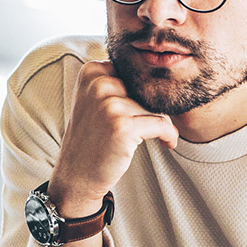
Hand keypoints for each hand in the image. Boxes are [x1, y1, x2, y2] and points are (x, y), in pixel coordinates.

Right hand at [48, 61, 177, 214]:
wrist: (76, 176)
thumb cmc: (91, 139)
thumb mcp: (94, 100)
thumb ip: (117, 81)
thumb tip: (159, 71)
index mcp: (91, 72)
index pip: (134, 72)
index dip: (142, 91)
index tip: (143, 108)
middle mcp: (98, 84)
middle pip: (145, 88)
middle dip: (152, 107)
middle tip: (150, 124)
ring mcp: (109, 105)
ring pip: (155, 106)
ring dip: (160, 123)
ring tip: (154, 136)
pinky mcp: (123, 126)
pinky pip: (162, 124)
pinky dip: (169, 135)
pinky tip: (167, 143)